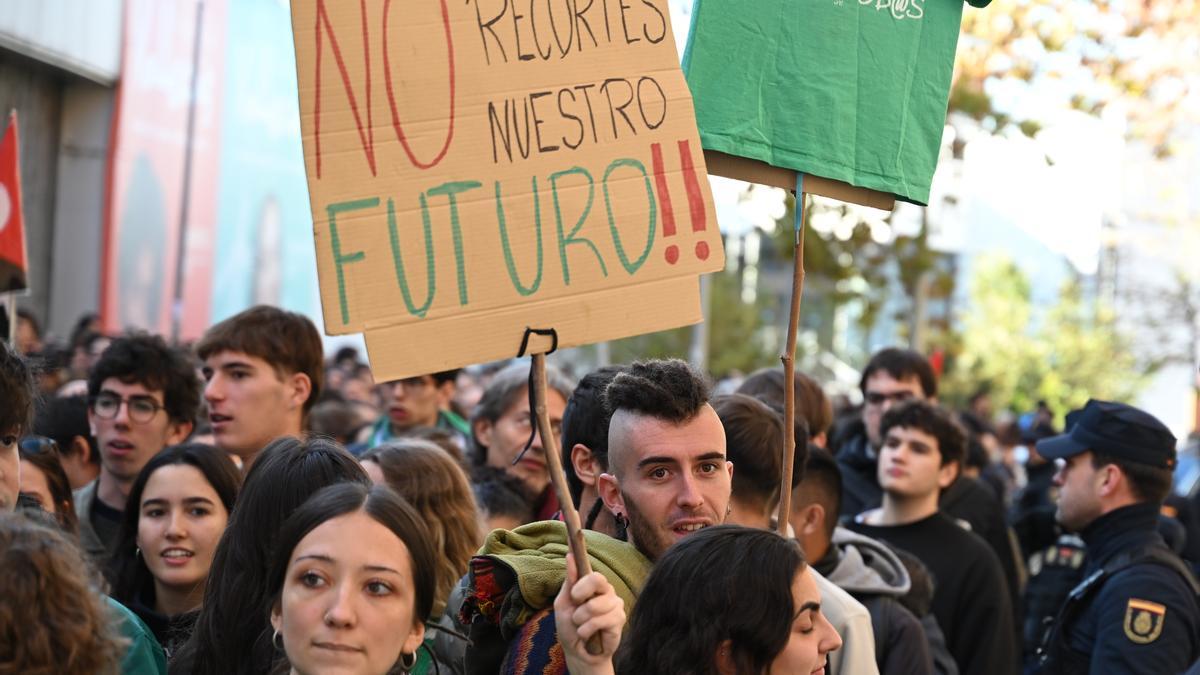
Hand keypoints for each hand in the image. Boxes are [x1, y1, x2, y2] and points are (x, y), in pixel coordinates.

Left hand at [554, 552, 623, 674]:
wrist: (577, 652)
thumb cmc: (570, 627)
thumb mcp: (564, 604)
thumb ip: (569, 582)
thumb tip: (569, 556)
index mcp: (591, 584)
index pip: (588, 566)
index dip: (581, 551)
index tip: (575, 534)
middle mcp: (606, 590)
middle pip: (597, 579)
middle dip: (580, 593)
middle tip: (576, 604)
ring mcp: (615, 603)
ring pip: (594, 605)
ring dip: (580, 620)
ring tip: (581, 626)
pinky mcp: (619, 619)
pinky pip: (599, 620)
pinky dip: (586, 630)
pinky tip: (587, 634)